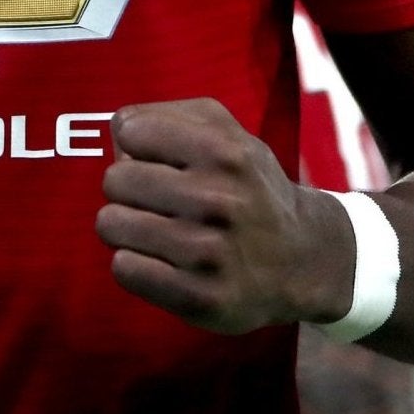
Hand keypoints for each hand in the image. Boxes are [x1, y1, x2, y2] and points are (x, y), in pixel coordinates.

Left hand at [98, 98, 354, 333]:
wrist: (302, 260)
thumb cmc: (249, 188)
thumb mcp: (228, 133)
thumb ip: (169, 116)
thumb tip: (119, 130)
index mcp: (225, 152)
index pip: (130, 130)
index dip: (136, 145)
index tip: (155, 161)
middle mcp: (218, 201)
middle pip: (114, 179)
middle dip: (128, 188)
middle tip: (155, 201)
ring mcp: (208, 253)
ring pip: (110, 224)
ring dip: (125, 227)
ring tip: (154, 230)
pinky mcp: (199, 297)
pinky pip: (124, 268)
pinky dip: (133, 264)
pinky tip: (159, 261)